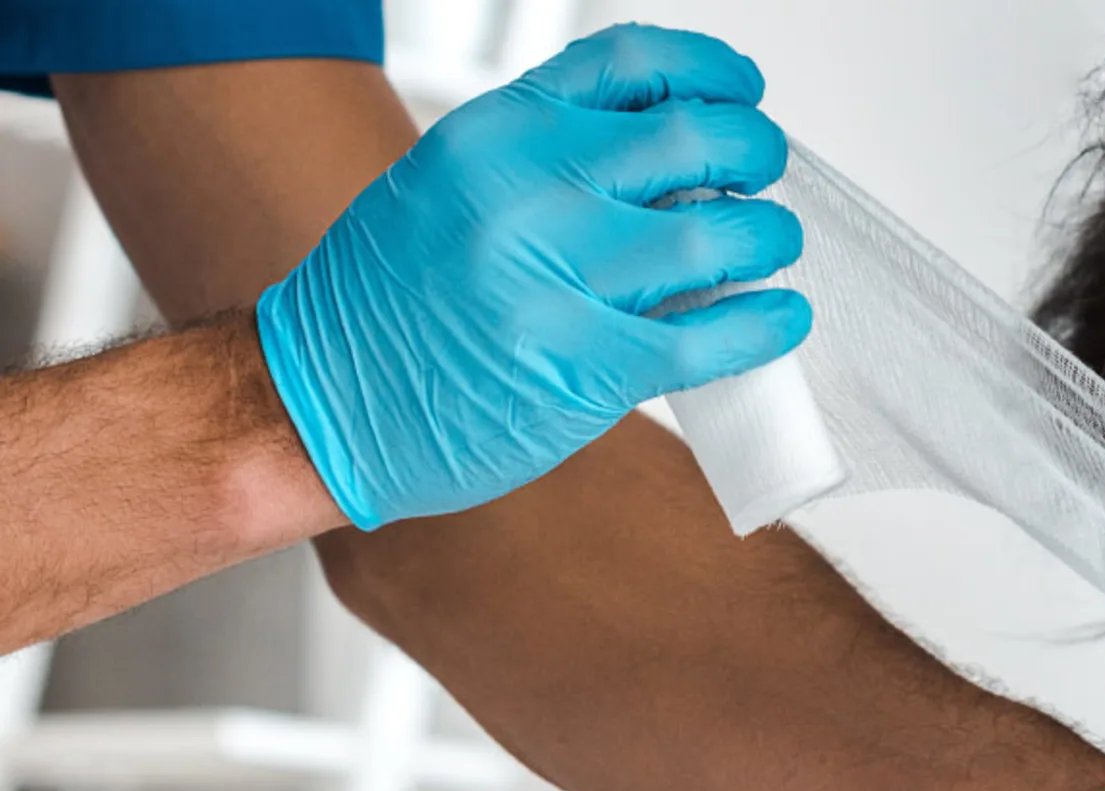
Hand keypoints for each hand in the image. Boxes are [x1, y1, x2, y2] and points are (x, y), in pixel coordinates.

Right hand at [255, 24, 810, 528]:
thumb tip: (673, 150)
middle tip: (765, 174)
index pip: (633, 64)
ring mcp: (559, 282)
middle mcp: (529, 193)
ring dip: (769, 237)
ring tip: (771, 247)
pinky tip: (779, 317)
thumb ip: (549, 158)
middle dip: (755, 151)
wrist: (319, 405)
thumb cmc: (386, 302)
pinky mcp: (587, 369)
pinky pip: (711, 336)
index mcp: (496, 134)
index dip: (709, 71)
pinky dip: (764, 323)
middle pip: (696, 139)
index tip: (740, 89)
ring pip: (721, 235)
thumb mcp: (450, 185)